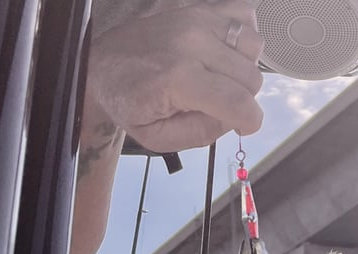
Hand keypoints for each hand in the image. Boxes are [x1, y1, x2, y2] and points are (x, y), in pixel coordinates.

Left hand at [85, 0, 263, 151]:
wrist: (104, 63)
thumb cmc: (129, 101)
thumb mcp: (157, 137)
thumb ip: (200, 134)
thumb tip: (233, 120)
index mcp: (179, 79)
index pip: (239, 103)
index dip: (250, 122)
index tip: (244, 126)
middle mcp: (192, 42)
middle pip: (251, 78)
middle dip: (242, 98)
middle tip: (218, 103)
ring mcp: (197, 19)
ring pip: (253, 47)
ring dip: (244, 67)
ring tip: (220, 77)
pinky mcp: (199, 7)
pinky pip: (245, 16)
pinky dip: (242, 38)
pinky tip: (224, 52)